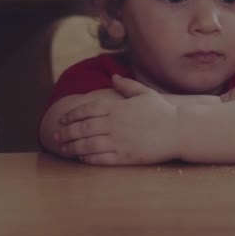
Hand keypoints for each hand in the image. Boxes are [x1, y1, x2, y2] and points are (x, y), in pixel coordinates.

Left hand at [55, 75, 179, 164]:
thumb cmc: (163, 112)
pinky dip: (88, 158)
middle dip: (67, 132)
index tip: (63, 119)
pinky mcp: (125, 156)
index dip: (72, 115)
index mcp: (118, 107)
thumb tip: (114, 77)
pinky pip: (100, 158)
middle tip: (56, 136)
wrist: (179, 130)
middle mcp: (115, 124)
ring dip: (72, 147)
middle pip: (83, 128)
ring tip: (63, 149)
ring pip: (87, 144)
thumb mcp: (145, 93)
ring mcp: (119, 141)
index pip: (87, 109)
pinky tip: (81, 158)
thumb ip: (127, 85)